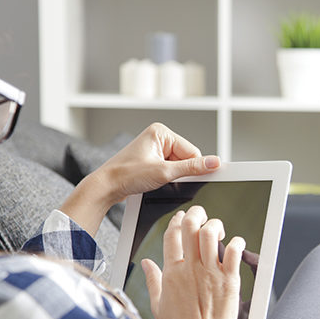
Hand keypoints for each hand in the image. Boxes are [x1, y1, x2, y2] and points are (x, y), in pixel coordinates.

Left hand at [60, 123, 219, 236]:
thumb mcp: (164, 172)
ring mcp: (154, 149)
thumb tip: (213, 163)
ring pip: (178, 166)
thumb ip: (192, 168)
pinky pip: (169, 169)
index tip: (193, 180)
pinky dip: (166, 178)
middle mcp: (158, 137)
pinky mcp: (151, 160)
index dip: (192, 167)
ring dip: (172, 176)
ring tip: (155, 180)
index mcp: (161, 132)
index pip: (192, 151)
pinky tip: (154, 182)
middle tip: (165, 180)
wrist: (106, 187)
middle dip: (180, 172)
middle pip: (185, 158)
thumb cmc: (126, 175)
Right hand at [141, 206, 245, 318]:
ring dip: (215, 225)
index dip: (177, 220)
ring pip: (211, 233)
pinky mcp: (230, 280)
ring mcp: (211, 272)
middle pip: (191, 226)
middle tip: (201, 215)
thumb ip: (153, 280)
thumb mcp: (158, 305)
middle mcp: (191, 268)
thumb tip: (146, 263)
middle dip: (196, 213)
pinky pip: (234, 250)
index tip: (182, 216)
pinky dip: (236, 242)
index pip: (173, 234)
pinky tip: (235, 244)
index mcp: (172, 272)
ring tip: (217, 230)